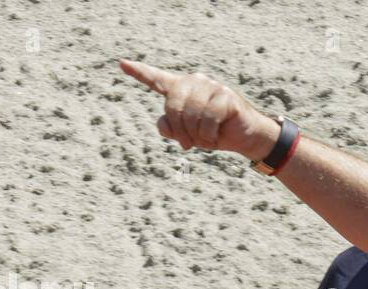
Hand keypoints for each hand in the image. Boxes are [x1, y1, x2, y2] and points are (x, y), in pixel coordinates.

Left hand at [119, 59, 275, 159]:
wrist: (245, 138)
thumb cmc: (214, 134)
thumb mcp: (188, 135)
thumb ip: (170, 129)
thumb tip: (165, 124)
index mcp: (182, 89)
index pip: (157, 80)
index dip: (139, 73)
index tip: (122, 64)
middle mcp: (194, 82)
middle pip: (172, 105)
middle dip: (179, 130)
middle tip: (187, 145)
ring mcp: (211, 86)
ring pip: (191, 114)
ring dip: (197, 135)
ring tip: (206, 140)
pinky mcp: (225, 95)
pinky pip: (208, 119)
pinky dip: (210, 134)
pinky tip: (216, 137)